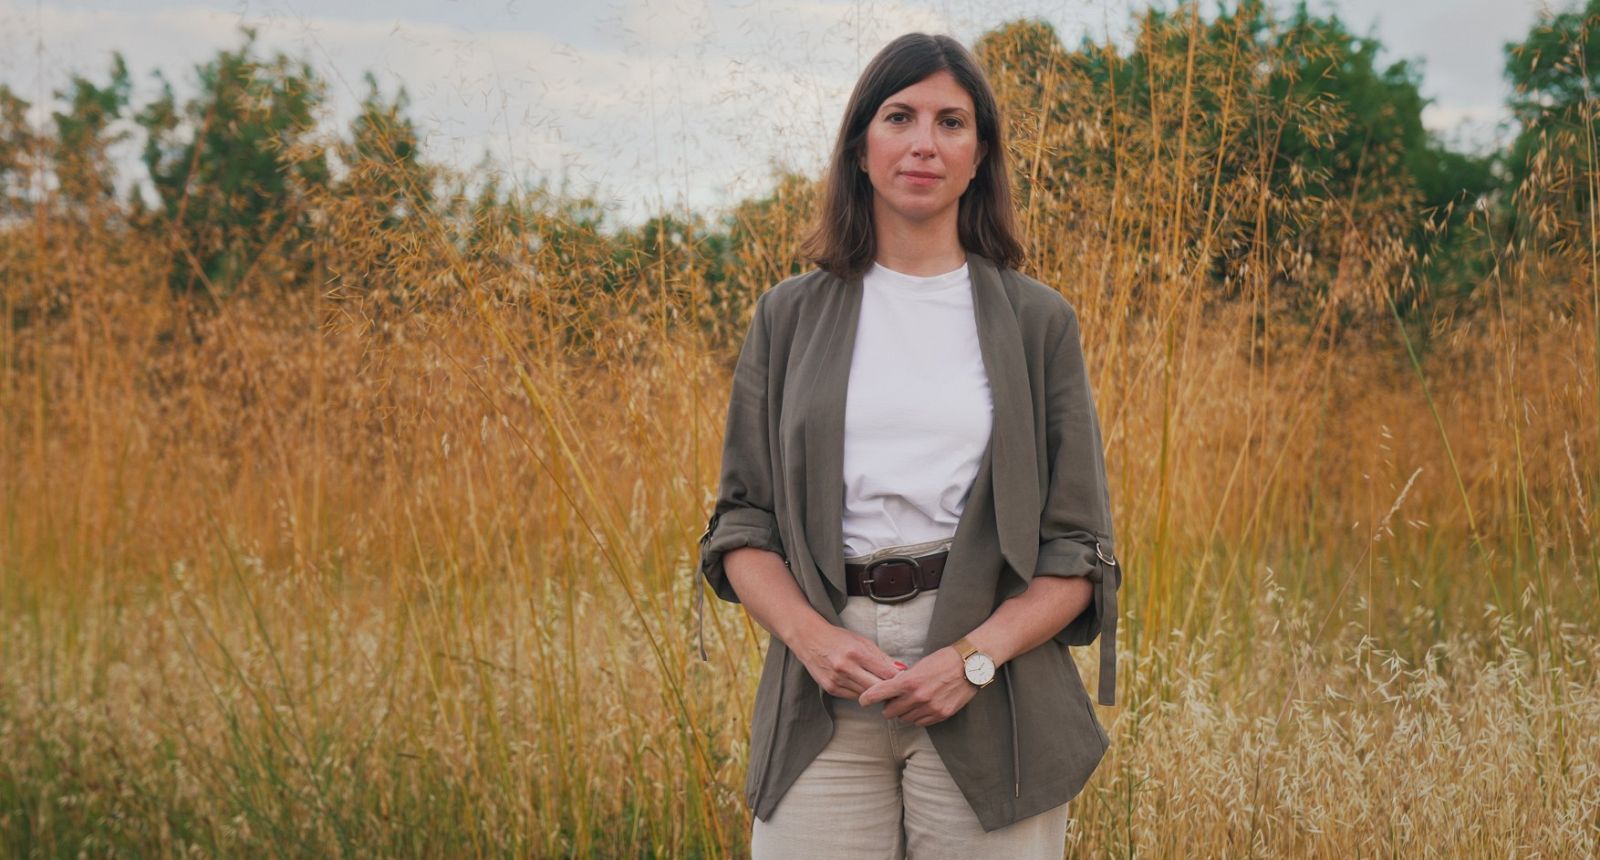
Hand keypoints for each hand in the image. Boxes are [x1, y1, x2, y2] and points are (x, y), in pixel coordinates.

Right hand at [790, 622, 900, 698]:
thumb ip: (882, 657)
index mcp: (856, 652)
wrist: (809, 639)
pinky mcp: (830, 689)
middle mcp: (846, 667)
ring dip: (875, 693)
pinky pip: (853, 697)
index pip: (886, 673)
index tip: (905, 681)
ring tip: (881, 687)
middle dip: (889, 690)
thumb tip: (902, 670)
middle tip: (897, 689)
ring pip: (866, 695)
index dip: (898, 679)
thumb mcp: (862, 642)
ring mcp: (837, 680)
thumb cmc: (839, 638)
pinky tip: (863, 685)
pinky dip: (861, 693)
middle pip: (877, 688)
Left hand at [858, 647, 978, 726]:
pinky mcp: (941, 714)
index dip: (867, 698)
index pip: (879, 694)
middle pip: (890, 712)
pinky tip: (922, 706)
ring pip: (905, 719)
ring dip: (904, 712)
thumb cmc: (943, 660)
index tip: (863, 701)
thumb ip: (904, 679)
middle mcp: (918, 697)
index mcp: (909, 681)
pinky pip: (921, 722)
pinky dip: (918, 716)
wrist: (970, 665)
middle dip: (888, 707)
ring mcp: (930, 708)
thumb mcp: (919, 665)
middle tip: (892, 700)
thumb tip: (889, 690)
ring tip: (910, 701)